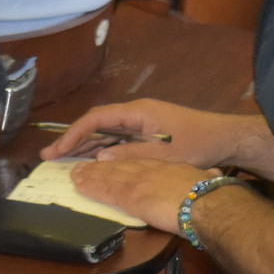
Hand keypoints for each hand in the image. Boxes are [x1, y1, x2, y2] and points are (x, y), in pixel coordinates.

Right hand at [39, 99, 245, 167]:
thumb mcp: (164, 153)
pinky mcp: (148, 133)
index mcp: (138, 112)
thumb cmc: (198, 143)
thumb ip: (132, 155)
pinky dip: (102, 149)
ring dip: (85, 145)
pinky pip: (117, 139)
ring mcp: (142, 123)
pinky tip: (91, 161)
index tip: (56, 150)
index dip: (74, 134)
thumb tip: (100, 159)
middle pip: (97, 124)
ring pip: (106, 132)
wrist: (225, 139)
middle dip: (72, 139)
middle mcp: (137, 114)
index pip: (97, 119)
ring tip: (61, 160)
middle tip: (48, 156)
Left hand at [71, 158, 214, 233]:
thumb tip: (214, 174)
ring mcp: (139, 181)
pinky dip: (91, 186)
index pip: (139, 162)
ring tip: (75, 174)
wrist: (207, 201)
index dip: (123, 162)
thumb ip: (205, 175)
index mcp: (166, 166)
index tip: (112, 162)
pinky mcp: (131, 195)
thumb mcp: (207, 177)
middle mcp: (150, 169)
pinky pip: (106, 189)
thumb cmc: (211, 192)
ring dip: (90, 175)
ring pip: (109, 175)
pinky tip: (80, 184)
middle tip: (83, 167)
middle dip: (100, 167)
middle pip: (120, 166)